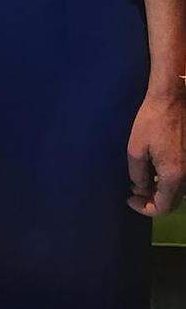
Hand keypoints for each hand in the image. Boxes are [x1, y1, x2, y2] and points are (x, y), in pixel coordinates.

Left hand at [127, 90, 185, 216]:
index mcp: (174, 176)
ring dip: (160, 192)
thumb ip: (138, 174)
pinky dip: (168, 182)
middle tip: (134, 193)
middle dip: (152, 202)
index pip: (162, 207)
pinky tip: (153, 172)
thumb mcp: (136, 148)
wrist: (173, 100)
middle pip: (172, 202)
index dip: (145, 208)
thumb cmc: (152, 121)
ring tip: (141, 182)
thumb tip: (141, 189)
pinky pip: (181, 179)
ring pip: (177, 192)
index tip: (129, 199)